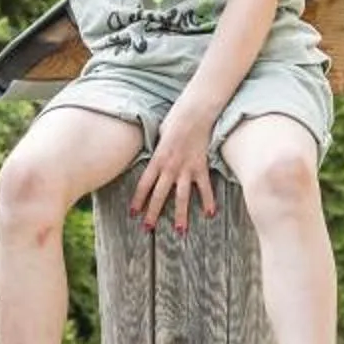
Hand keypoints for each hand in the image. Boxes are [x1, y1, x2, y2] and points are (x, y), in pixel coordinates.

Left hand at [129, 101, 218, 230]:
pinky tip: (210, 213)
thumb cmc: (175, 120)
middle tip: (148, 228)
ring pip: (181, 196)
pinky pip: (205, 187)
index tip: (133, 214)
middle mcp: (170, 167)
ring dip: (180, 215)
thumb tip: (153, 161)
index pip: (144, 185)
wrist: (195, 113)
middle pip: (159, 195)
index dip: (138, 200)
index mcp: (157, 160)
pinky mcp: (201, 167)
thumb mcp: (158, 136)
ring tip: (179, 230)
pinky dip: (208, 200)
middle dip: (153, 213)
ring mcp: (187, 169)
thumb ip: (156, 152)